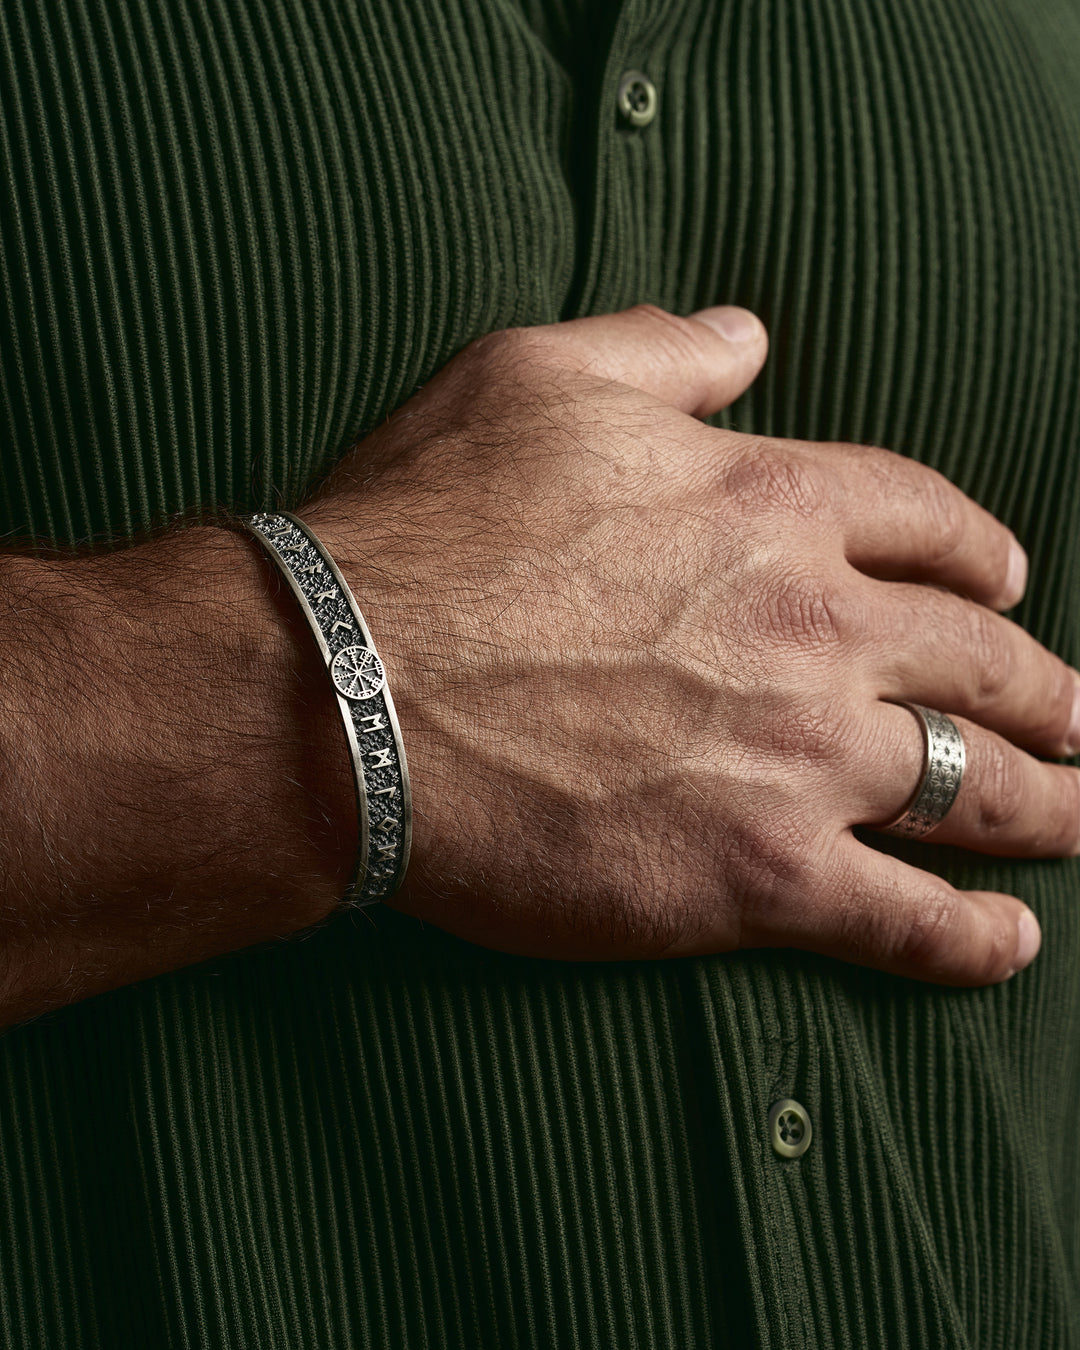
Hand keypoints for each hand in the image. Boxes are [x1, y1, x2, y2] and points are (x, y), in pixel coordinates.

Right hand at [305, 304, 1077, 985]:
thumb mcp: (532, 377)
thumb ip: (659, 352)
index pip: (925, 524)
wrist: (345, 690)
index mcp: (771, 503)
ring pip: (976, 786)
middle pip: (982, 657)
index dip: (979, 553)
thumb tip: (744, 336)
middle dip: (1047, 687)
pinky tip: (1009, 942)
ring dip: (1051, 804)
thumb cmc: (424, 530)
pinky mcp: (758, 877)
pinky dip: (970, 937)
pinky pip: (907, 917)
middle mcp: (815, 627)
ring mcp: (800, 758)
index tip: (1004, 580)